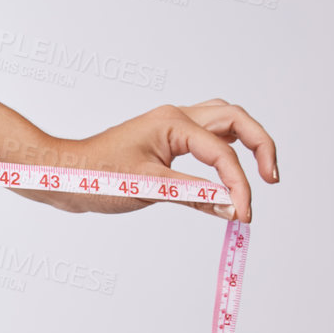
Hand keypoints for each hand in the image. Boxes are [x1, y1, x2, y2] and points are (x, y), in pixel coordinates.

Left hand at [17, 99, 278, 221]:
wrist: (62, 173)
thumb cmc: (94, 175)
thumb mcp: (148, 188)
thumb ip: (194, 195)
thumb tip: (231, 207)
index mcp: (172, 123)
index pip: (222, 153)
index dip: (239, 185)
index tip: (244, 214)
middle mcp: (175, 118)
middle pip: (236, 119)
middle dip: (260, 145)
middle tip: (271, 178)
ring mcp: (170, 127)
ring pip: (224, 121)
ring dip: (247, 142)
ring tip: (261, 172)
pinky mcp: (165, 141)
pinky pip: (207, 138)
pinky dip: (226, 150)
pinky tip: (230, 174)